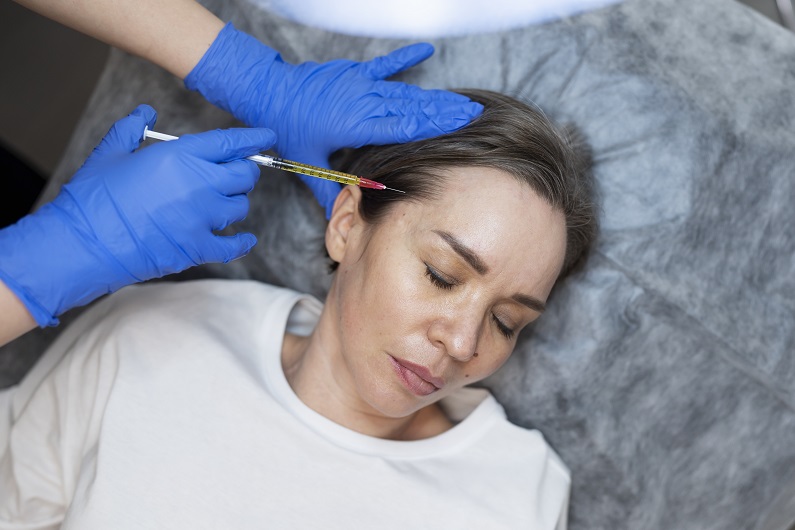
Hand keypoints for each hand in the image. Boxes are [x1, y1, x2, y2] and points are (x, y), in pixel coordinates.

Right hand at [0, 105, 274, 325]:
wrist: (84, 242)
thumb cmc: (94, 197)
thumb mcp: (111, 153)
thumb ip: (132, 129)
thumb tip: (145, 112)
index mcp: (179, 156)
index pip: (229, 143)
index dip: (253, 139)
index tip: (268, 137)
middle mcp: (198, 183)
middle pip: (243, 175)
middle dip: (244, 172)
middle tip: (236, 174)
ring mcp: (201, 217)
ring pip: (239, 207)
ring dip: (233, 203)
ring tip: (219, 204)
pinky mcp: (198, 246)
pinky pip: (233, 245)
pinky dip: (242, 242)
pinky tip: (245, 239)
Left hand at [185, 23, 482, 216]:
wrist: (268, 93)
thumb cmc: (288, 129)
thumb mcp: (307, 164)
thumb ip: (328, 190)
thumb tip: (342, 216)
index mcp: (358, 125)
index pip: (405, 127)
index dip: (435, 125)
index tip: (460, 125)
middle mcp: (365, 102)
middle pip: (414, 108)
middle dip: (445, 111)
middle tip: (474, 113)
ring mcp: (361, 84)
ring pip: (405, 91)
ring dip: (433, 96)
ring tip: (459, 100)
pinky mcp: (355, 72)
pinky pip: (385, 64)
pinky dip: (405, 58)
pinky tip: (426, 51)